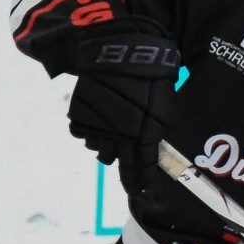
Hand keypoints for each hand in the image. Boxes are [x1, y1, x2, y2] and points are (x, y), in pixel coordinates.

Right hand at [68, 62, 175, 195]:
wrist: (124, 50)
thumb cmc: (151, 74)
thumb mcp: (162, 105)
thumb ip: (153, 129)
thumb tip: (149, 142)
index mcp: (144, 137)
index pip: (142, 170)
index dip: (141, 183)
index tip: (142, 192)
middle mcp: (119, 138)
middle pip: (116, 164)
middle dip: (122, 165)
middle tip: (124, 156)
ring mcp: (98, 128)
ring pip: (98, 150)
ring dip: (105, 145)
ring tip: (110, 129)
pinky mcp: (81, 116)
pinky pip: (82, 134)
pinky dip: (88, 130)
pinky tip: (95, 118)